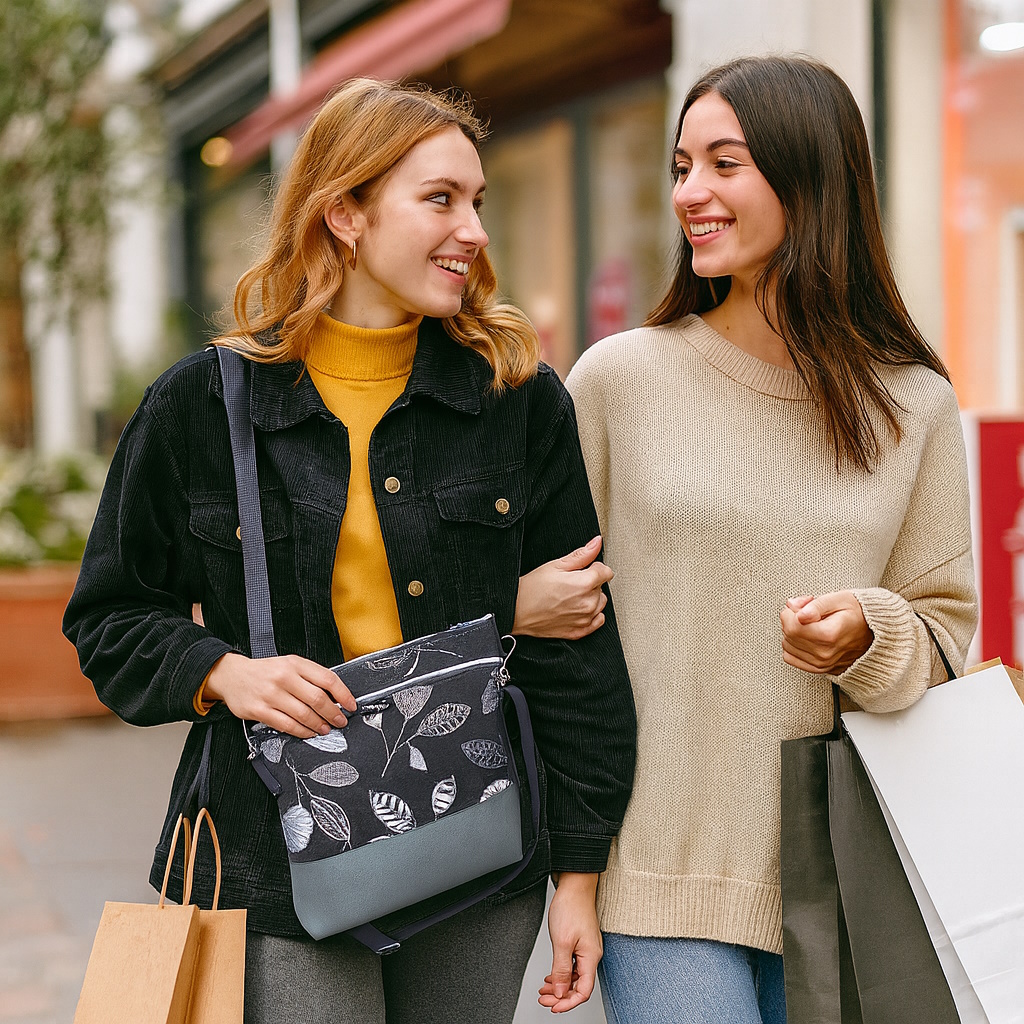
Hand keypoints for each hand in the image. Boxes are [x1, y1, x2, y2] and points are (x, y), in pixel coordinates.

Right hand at [204, 652, 356, 737]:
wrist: (231, 675)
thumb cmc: (265, 672)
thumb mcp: (289, 664)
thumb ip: (310, 677)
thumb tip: (336, 695)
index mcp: (294, 664)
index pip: (327, 679)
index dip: (344, 694)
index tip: (351, 705)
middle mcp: (284, 677)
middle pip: (318, 699)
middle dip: (334, 713)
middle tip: (340, 721)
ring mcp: (271, 694)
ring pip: (304, 714)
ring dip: (319, 725)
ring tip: (325, 729)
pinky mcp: (260, 710)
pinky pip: (287, 725)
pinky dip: (302, 731)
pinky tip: (308, 732)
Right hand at [514, 536, 612, 639]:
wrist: (516, 611)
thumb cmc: (532, 588)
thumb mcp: (556, 565)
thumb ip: (582, 554)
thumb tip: (597, 543)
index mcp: (585, 583)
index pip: (606, 571)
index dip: (594, 567)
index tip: (582, 569)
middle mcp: (589, 603)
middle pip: (601, 587)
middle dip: (590, 583)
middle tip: (569, 583)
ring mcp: (585, 619)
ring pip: (600, 604)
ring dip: (591, 598)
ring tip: (570, 596)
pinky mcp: (579, 632)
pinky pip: (597, 621)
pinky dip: (591, 615)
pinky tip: (575, 609)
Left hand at [538, 872, 601, 1012]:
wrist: (574, 885)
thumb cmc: (571, 907)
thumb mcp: (561, 942)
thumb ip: (561, 969)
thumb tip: (561, 992)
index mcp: (590, 957)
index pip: (584, 991)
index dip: (568, 1003)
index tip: (553, 1007)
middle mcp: (591, 955)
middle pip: (578, 986)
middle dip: (561, 996)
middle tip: (544, 999)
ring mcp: (586, 949)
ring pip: (574, 976)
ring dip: (559, 985)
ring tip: (544, 989)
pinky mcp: (580, 942)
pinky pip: (572, 965)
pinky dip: (561, 973)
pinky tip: (552, 975)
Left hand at [780, 591, 873, 673]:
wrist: (876, 633)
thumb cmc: (858, 613)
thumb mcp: (838, 599)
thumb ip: (815, 605)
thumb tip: (797, 612)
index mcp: (829, 635)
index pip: (791, 625)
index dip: (792, 610)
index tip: (804, 604)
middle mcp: (824, 653)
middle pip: (788, 634)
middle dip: (792, 618)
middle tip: (809, 611)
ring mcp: (822, 664)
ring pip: (788, 645)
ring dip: (793, 632)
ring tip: (811, 624)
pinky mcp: (819, 669)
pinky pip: (791, 658)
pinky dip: (793, 646)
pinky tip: (806, 636)